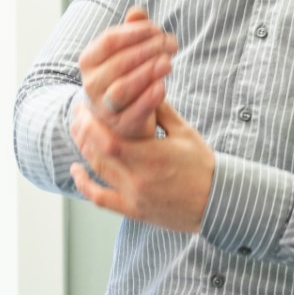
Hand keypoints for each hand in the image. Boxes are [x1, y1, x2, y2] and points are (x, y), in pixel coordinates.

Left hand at [69, 99, 213, 232]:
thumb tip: (144, 84)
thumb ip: (161, 111)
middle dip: (83, 132)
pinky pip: (101, 200)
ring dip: (83, 151)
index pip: (110, 142)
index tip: (85, 107)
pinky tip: (76, 170)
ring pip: (97, 173)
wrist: (217, 203)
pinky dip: (85, 185)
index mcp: (152, 158)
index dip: (92, 125)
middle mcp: (139, 180)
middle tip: (76, 114)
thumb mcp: (185, 133)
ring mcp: (134, 197)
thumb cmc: (203, 165)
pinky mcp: (133, 211)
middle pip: (98, 155)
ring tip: (77, 131)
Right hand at [78, 7, 178, 138]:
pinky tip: (163, 85)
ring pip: (122, 88)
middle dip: (148, 50)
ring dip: (148, 73)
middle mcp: (91, 84)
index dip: (136, 32)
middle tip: (170, 43)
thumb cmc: (126, 75)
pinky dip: (149, 98)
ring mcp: (104, 107)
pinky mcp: (121, 125)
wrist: (123, 115)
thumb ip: (132, 30)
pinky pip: (134, 111)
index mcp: (89, 60)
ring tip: (169, 62)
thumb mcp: (127, 51)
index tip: (158, 29)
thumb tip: (138, 11)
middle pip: (119, 62)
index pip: (109, 40)